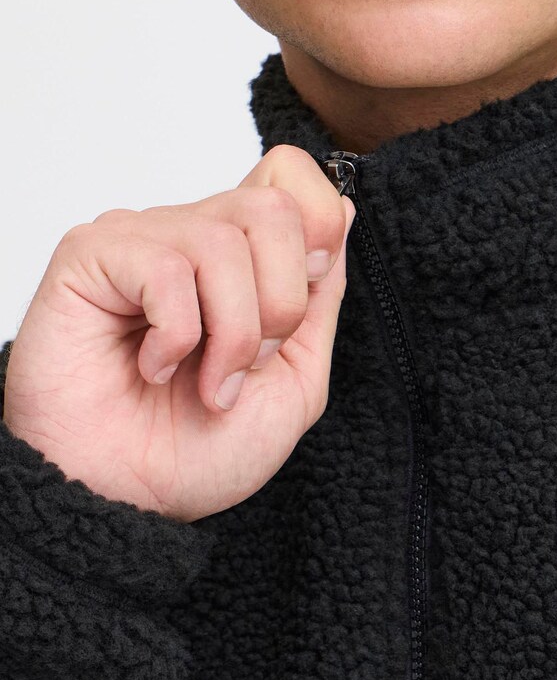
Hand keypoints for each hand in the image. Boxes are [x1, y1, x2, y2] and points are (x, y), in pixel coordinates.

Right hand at [2, 145, 355, 522]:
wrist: (131, 503)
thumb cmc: (200, 451)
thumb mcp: (296, 381)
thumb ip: (320, 301)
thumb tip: (340, 211)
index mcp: (243, 261)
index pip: (289, 176)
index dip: (316, 225)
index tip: (305, 295)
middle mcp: (191, 238)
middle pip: (273, 207)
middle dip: (280, 304)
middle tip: (246, 364)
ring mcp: (141, 241)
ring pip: (224, 239)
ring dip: (231, 335)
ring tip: (204, 382)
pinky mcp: (92, 256)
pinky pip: (167, 267)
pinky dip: (176, 337)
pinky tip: (152, 367)